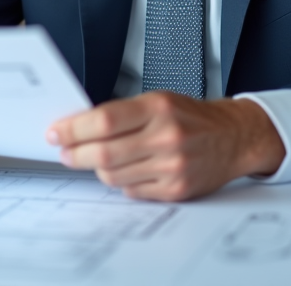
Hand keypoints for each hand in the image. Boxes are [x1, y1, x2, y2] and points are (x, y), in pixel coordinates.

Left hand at [47, 92, 285, 201]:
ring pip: (113, 176)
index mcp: (159, 108)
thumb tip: (79, 126)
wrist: (234, 137)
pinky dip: (121, 181)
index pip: (104, 121)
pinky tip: (128, 170)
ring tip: (98, 159)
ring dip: (97, 169)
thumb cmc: (193, 117)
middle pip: (104, 154)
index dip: (74, 129)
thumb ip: (122, 113)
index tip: (57, 133)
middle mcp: (166, 137)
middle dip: (76, 154)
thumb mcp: (159, 100)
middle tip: (65, 152)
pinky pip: (131, 191)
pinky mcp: (175, 190)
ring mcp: (172, 166)